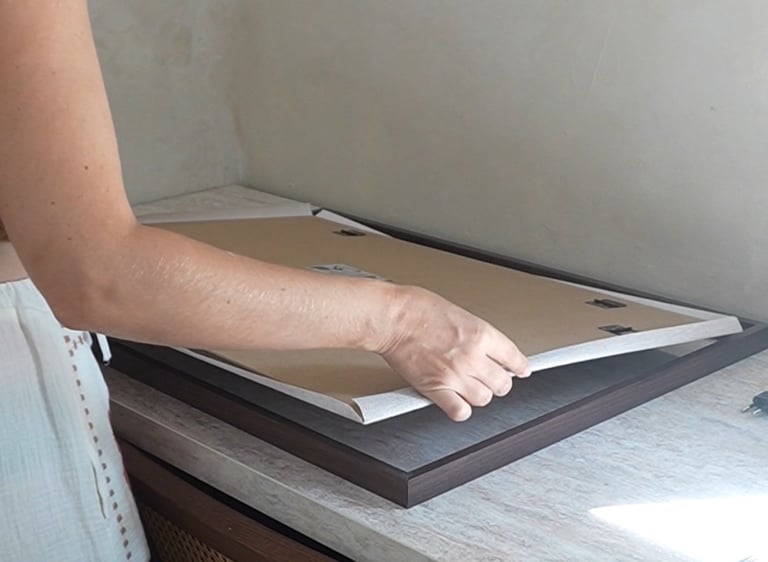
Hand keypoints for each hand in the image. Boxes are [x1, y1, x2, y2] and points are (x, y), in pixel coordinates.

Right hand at [379, 286, 529, 420]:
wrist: (392, 317)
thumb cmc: (417, 308)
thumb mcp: (459, 313)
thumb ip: (477, 334)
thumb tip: (488, 349)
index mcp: (481, 334)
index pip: (514, 358)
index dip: (519, 367)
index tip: (520, 370)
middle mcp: (472, 357)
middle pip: (503, 384)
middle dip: (499, 382)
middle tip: (492, 378)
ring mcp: (454, 375)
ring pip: (484, 399)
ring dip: (479, 395)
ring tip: (470, 387)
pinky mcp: (435, 389)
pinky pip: (460, 411)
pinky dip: (460, 409)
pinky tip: (456, 400)